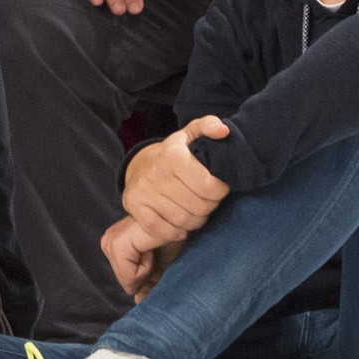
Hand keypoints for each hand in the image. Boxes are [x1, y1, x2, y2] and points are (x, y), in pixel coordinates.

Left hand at [102, 215, 185, 300]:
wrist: (184, 216)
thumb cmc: (174, 234)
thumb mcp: (162, 262)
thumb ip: (151, 281)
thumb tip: (140, 302)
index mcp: (114, 242)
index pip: (126, 281)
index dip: (146, 277)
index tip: (156, 252)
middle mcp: (108, 240)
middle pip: (125, 283)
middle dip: (145, 276)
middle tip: (155, 250)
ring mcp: (111, 241)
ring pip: (127, 281)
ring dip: (147, 271)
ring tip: (153, 247)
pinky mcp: (118, 244)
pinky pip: (130, 276)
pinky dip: (145, 269)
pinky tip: (151, 247)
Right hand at [123, 116, 231, 238]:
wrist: (140, 165)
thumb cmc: (173, 153)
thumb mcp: (190, 134)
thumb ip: (208, 127)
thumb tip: (223, 131)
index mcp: (173, 156)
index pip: (208, 186)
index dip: (220, 190)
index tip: (219, 187)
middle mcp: (156, 174)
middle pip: (198, 206)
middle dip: (210, 206)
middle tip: (209, 200)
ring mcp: (144, 192)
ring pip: (183, 221)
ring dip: (196, 220)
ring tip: (198, 211)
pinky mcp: (135, 207)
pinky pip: (162, 230)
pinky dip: (176, 232)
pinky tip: (182, 224)